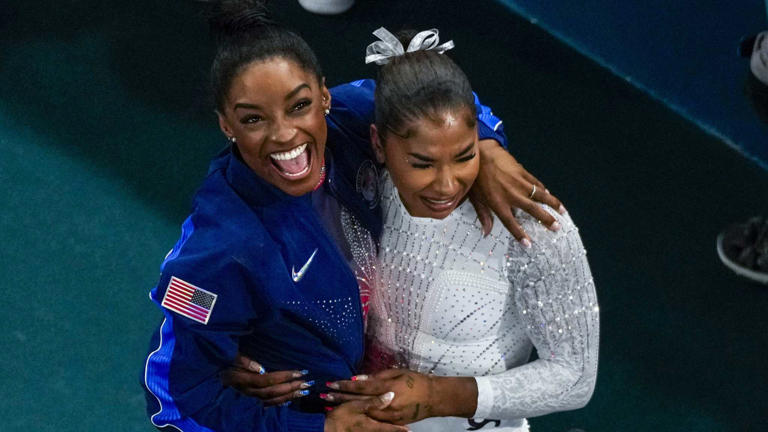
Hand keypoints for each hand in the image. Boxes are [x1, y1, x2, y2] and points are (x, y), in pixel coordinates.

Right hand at [221, 352, 311, 405]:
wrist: (211, 372)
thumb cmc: (223, 359)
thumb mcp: (230, 356)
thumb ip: (244, 361)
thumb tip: (261, 368)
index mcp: (241, 379)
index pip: (266, 380)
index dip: (283, 377)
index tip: (299, 372)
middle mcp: (245, 390)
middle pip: (271, 392)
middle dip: (290, 387)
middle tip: (307, 382)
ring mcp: (248, 397)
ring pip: (271, 400)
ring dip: (288, 396)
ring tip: (304, 391)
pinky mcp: (249, 400)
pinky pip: (266, 404)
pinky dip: (279, 403)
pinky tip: (290, 400)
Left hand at [326, 369, 476, 424]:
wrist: (433, 398)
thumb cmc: (416, 381)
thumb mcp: (397, 373)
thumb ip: (377, 376)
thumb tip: (359, 378)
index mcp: (387, 387)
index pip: (360, 387)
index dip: (344, 385)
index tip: (331, 384)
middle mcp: (385, 403)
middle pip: (357, 401)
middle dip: (339, 399)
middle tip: (323, 396)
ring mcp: (387, 415)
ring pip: (362, 412)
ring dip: (346, 408)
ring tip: (330, 407)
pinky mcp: (391, 422)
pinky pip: (372, 420)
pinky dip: (359, 416)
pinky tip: (348, 415)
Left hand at [471, 139, 565, 243]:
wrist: (481, 153)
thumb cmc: (476, 177)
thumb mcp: (475, 198)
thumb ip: (483, 216)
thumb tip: (486, 232)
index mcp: (498, 203)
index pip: (511, 223)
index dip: (520, 234)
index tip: (529, 244)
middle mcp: (511, 194)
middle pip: (532, 210)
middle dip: (546, 219)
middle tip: (557, 227)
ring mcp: (519, 183)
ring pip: (540, 195)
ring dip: (553, 204)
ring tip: (562, 212)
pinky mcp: (523, 172)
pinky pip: (536, 183)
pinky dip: (544, 190)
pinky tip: (550, 195)